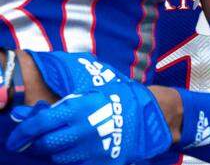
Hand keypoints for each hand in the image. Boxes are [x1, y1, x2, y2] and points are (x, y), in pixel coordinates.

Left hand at [6, 82, 171, 163]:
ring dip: (54, 153)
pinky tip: (77, 153)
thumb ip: (54, 108)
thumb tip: (21, 115)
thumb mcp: (86, 96)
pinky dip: (71, 161)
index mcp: (78, 109)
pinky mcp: (100, 163)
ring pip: (57, 158)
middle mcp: (82, 130)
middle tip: (37, 143)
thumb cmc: (115, 101)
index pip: (38, 124)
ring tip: (64, 145)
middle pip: (45, 145)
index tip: (14, 140)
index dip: (21, 133)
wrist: (149, 116)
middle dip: (36, 145)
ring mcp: (91, 149)